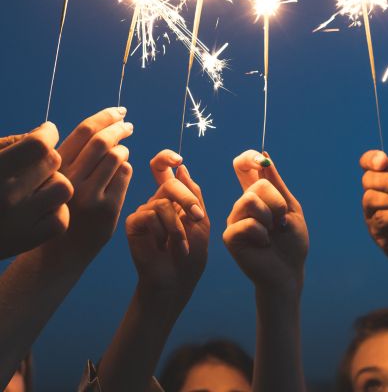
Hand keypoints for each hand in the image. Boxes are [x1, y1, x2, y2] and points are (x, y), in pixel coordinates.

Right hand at [0, 122, 72, 257]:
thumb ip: (11, 144)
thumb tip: (46, 132)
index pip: (38, 145)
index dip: (47, 134)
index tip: (45, 133)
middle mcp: (5, 197)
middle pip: (53, 162)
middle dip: (47, 158)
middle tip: (35, 164)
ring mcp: (18, 222)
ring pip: (63, 188)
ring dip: (54, 183)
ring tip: (38, 187)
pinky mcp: (26, 241)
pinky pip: (61, 218)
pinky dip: (55, 211)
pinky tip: (40, 207)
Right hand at [57, 107, 132, 250]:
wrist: (65, 247)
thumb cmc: (67, 203)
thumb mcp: (62, 176)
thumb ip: (76, 154)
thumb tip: (105, 122)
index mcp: (57, 167)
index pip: (83, 131)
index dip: (105, 116)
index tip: (119, 111)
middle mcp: (70, 179)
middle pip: (102, 141)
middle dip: (119, 128)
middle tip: (129, 125)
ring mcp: (89, 195)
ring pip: (116, 156)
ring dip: (123, 149)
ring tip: (121, 153)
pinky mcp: (107, 208)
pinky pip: (125, 174)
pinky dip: (126, 168)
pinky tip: (120, 173)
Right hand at [126, 149, 208, 303]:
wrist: (176, 282)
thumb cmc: (191, 255)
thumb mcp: (201, 222)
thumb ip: (194, 194)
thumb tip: (181, 167)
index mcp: (173, 198)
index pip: (163, 169)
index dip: (166, 158)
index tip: (178, 159)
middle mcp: (156, 201)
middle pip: (169, 183)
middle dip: (187, 200)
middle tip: (198, 218)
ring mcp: (144, 211)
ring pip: (162, 202)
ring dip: (177, 227)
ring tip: (180, 246)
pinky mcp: (133, 223)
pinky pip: (150, 215)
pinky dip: (164, 232)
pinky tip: (163, 247)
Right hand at [223, 150, 308, 293]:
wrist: (289, 273)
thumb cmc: (292, 243)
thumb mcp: (291, 208)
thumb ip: (277, 184)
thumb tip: (264, 155)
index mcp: (255, 195)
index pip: (243, 167)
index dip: (248, 158)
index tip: (260, 160)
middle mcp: (241, 205)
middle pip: (257, 185)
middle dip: (277, 203)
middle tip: (280, 223)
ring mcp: (234, 219)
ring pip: (250, 200)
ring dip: (270, 218)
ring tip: (272, 233)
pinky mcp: (230, 236)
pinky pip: (248, 223)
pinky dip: (263, 234)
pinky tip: (263, 245)